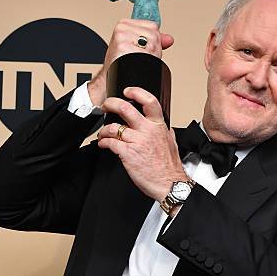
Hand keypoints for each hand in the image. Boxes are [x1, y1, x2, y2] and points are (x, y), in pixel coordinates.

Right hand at [87, 19, 173, 106]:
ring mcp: (122, 38)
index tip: (141, 49)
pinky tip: (136, 65)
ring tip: (137, 62)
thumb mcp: (135, 47)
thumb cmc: (120, 64)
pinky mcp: (123, 47)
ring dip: (150, 56)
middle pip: (154, 36)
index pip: (153, 27)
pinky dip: (146, 62)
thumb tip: (169, 39)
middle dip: (152, 50)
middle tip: (139, 58)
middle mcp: (122, 29)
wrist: (109, 80)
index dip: (152, 41)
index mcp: (124, 24)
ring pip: (152, 44)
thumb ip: (153, 40)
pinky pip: (146, 54)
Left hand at [97, 87, 187, 201]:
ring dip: (104, 130)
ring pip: (114, 127)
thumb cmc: (169, 168)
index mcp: (159, 126)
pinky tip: (104, 144)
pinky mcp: (128, 153)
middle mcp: (147, 131)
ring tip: (103, 133)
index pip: (149, 101)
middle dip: (111, 104)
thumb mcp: (173, 144)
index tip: (127, 91)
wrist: (169, 184)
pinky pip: (111, 143)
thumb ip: (167, 133)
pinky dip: (104, 142)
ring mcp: (137, 141)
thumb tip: (167, 128)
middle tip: (106, 106)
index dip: (136, 92)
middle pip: (125, 108)